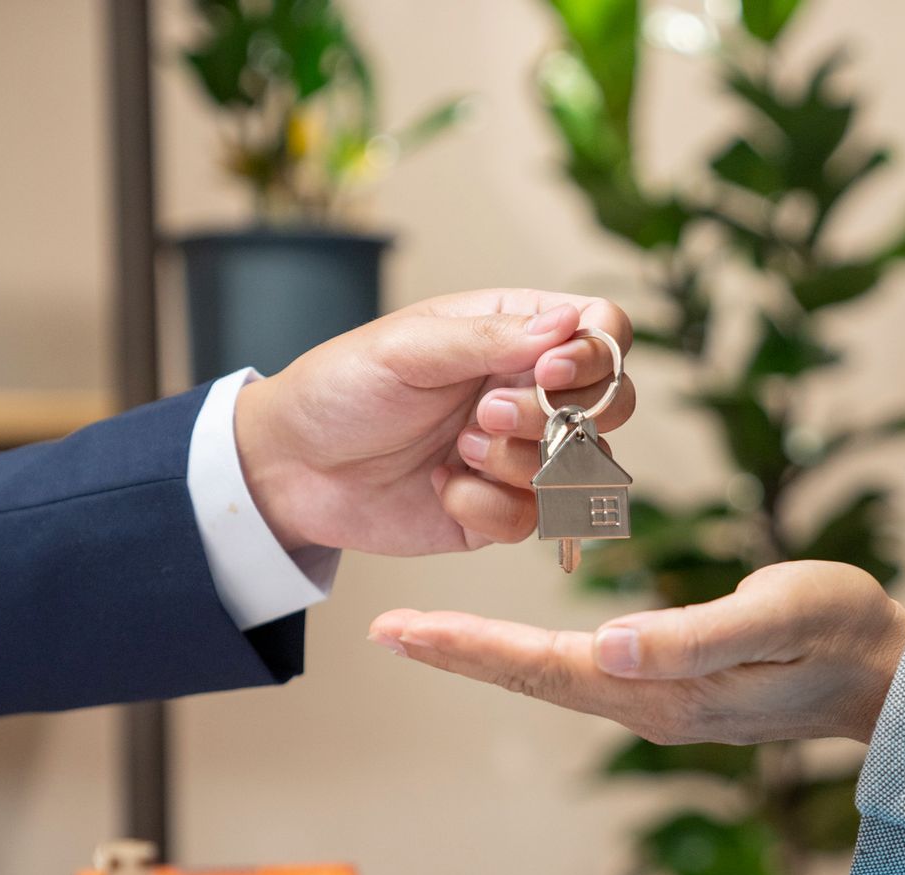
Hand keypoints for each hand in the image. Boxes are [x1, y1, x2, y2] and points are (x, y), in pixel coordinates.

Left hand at [232, 288, 633, 554]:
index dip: (596, 356)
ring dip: (519, 464)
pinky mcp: (500, 510)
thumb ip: (490, 339)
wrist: (291, 467)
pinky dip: (488, 507)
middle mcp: (529, 390)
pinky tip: (441, 487)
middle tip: (486, 416)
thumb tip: (568, 324)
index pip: (603, 331)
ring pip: (581, 469)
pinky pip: (533, 520)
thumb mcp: (408, 349)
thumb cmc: (341, 388)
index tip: (549, 373)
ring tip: (457, 451)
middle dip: (561, 418)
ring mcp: (521, 453)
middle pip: (613, 403)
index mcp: (515, 332)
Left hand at [367, 561, 904, 744]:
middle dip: (458, 654)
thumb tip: (609, 646)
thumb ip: (694, 636)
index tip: (400, 631)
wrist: (890, 675)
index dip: (470, 649)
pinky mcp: (675, 690)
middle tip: (386, 630)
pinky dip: (536, 658)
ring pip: (555, 680)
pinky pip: (586, 676)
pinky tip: (512, 647)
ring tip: (430, 634)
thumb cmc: (843, 633)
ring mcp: (661, 704)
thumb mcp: (776, 617)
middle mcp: (650, 707)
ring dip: (490, 658)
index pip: (545, 669)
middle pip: (534, 680)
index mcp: (664, 690)